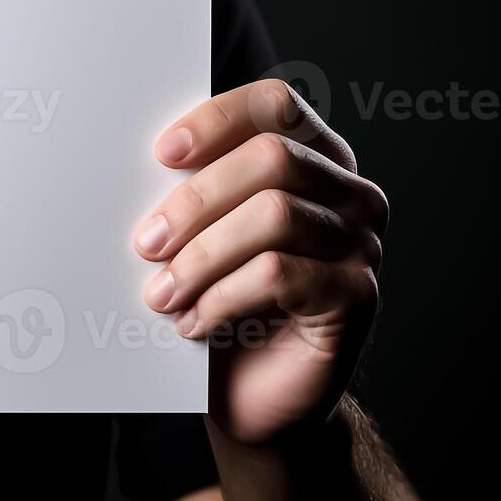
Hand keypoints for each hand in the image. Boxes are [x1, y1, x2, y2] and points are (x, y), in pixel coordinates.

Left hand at [132, 79, 387, 443]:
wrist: (253, 394)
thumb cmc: (222, 304)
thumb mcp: (201, 239)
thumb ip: (191, 195)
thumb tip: (140, 166)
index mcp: (313, 158)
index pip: (275, 106)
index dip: (217, 120)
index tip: (162, 152)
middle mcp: (349, 193)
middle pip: (273, 158)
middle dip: (197, 200)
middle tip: (146, 242)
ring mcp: (361, 244)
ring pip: (275, 216)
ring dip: (202, 256)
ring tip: (161, 293)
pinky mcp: (356, 295)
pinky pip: (281, 275)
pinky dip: (223, 297)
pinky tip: (193, 321)